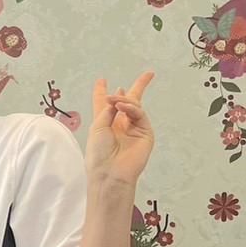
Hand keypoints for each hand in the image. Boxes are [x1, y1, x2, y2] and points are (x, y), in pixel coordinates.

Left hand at [84, 72, 154, 186]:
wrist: (110, 172)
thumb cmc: (98, 153)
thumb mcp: (97, 127)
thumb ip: (107, 109)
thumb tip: (118, 95)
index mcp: (105, 124)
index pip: (105, 105)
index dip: (102, 92)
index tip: (101, 80)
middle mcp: (120, 124)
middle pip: (130, 102)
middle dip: (138, 87)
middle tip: (148, 74)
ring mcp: (134, 128)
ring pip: (134, 106)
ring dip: (124, 100)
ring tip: (115, 100)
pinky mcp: (145, 133)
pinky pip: (139, 114)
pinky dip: (131, 107)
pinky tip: (122, 105)